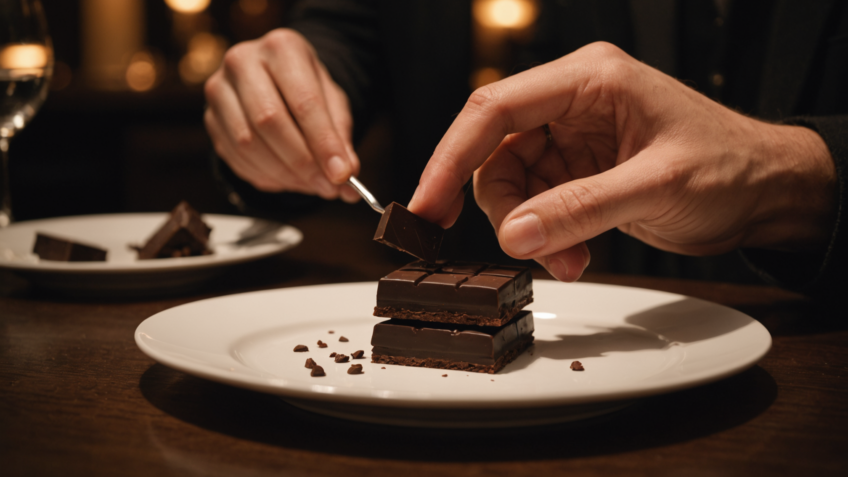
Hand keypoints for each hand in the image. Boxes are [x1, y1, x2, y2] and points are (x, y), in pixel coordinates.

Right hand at [204, 28, 359, 201]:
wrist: (272, 78)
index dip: (323, 143)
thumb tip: (345, 175)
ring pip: (248, 144)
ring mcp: (220, 90)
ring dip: (284, 174)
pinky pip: (236, 158)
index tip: (341, 175)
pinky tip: (287, 179)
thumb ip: (339, 137)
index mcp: (282, 48)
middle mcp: (243, 62)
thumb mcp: (332, 103)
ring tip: (311, 185)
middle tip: (327, 187)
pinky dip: (265, 176)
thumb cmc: (306, 88)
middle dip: (303, 163)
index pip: (304, 101)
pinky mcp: (211, 118)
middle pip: (269, 121)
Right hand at [408, 42, 835, 280]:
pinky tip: (575, 256)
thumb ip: (580, 209)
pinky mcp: (575, 171)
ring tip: (569, 262)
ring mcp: (570, 138)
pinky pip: (535, 205)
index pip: (493, 110)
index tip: (426, 206)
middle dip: (504, 210)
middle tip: (526, 252)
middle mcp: (570, 103)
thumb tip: (512, 234)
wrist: (766, 193)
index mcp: (588, 81)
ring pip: (509, 186)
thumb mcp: (655, 186)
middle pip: (494, 154)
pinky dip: (546, 238)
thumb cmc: (729, 168)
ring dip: (528, 231)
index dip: (449, 158)